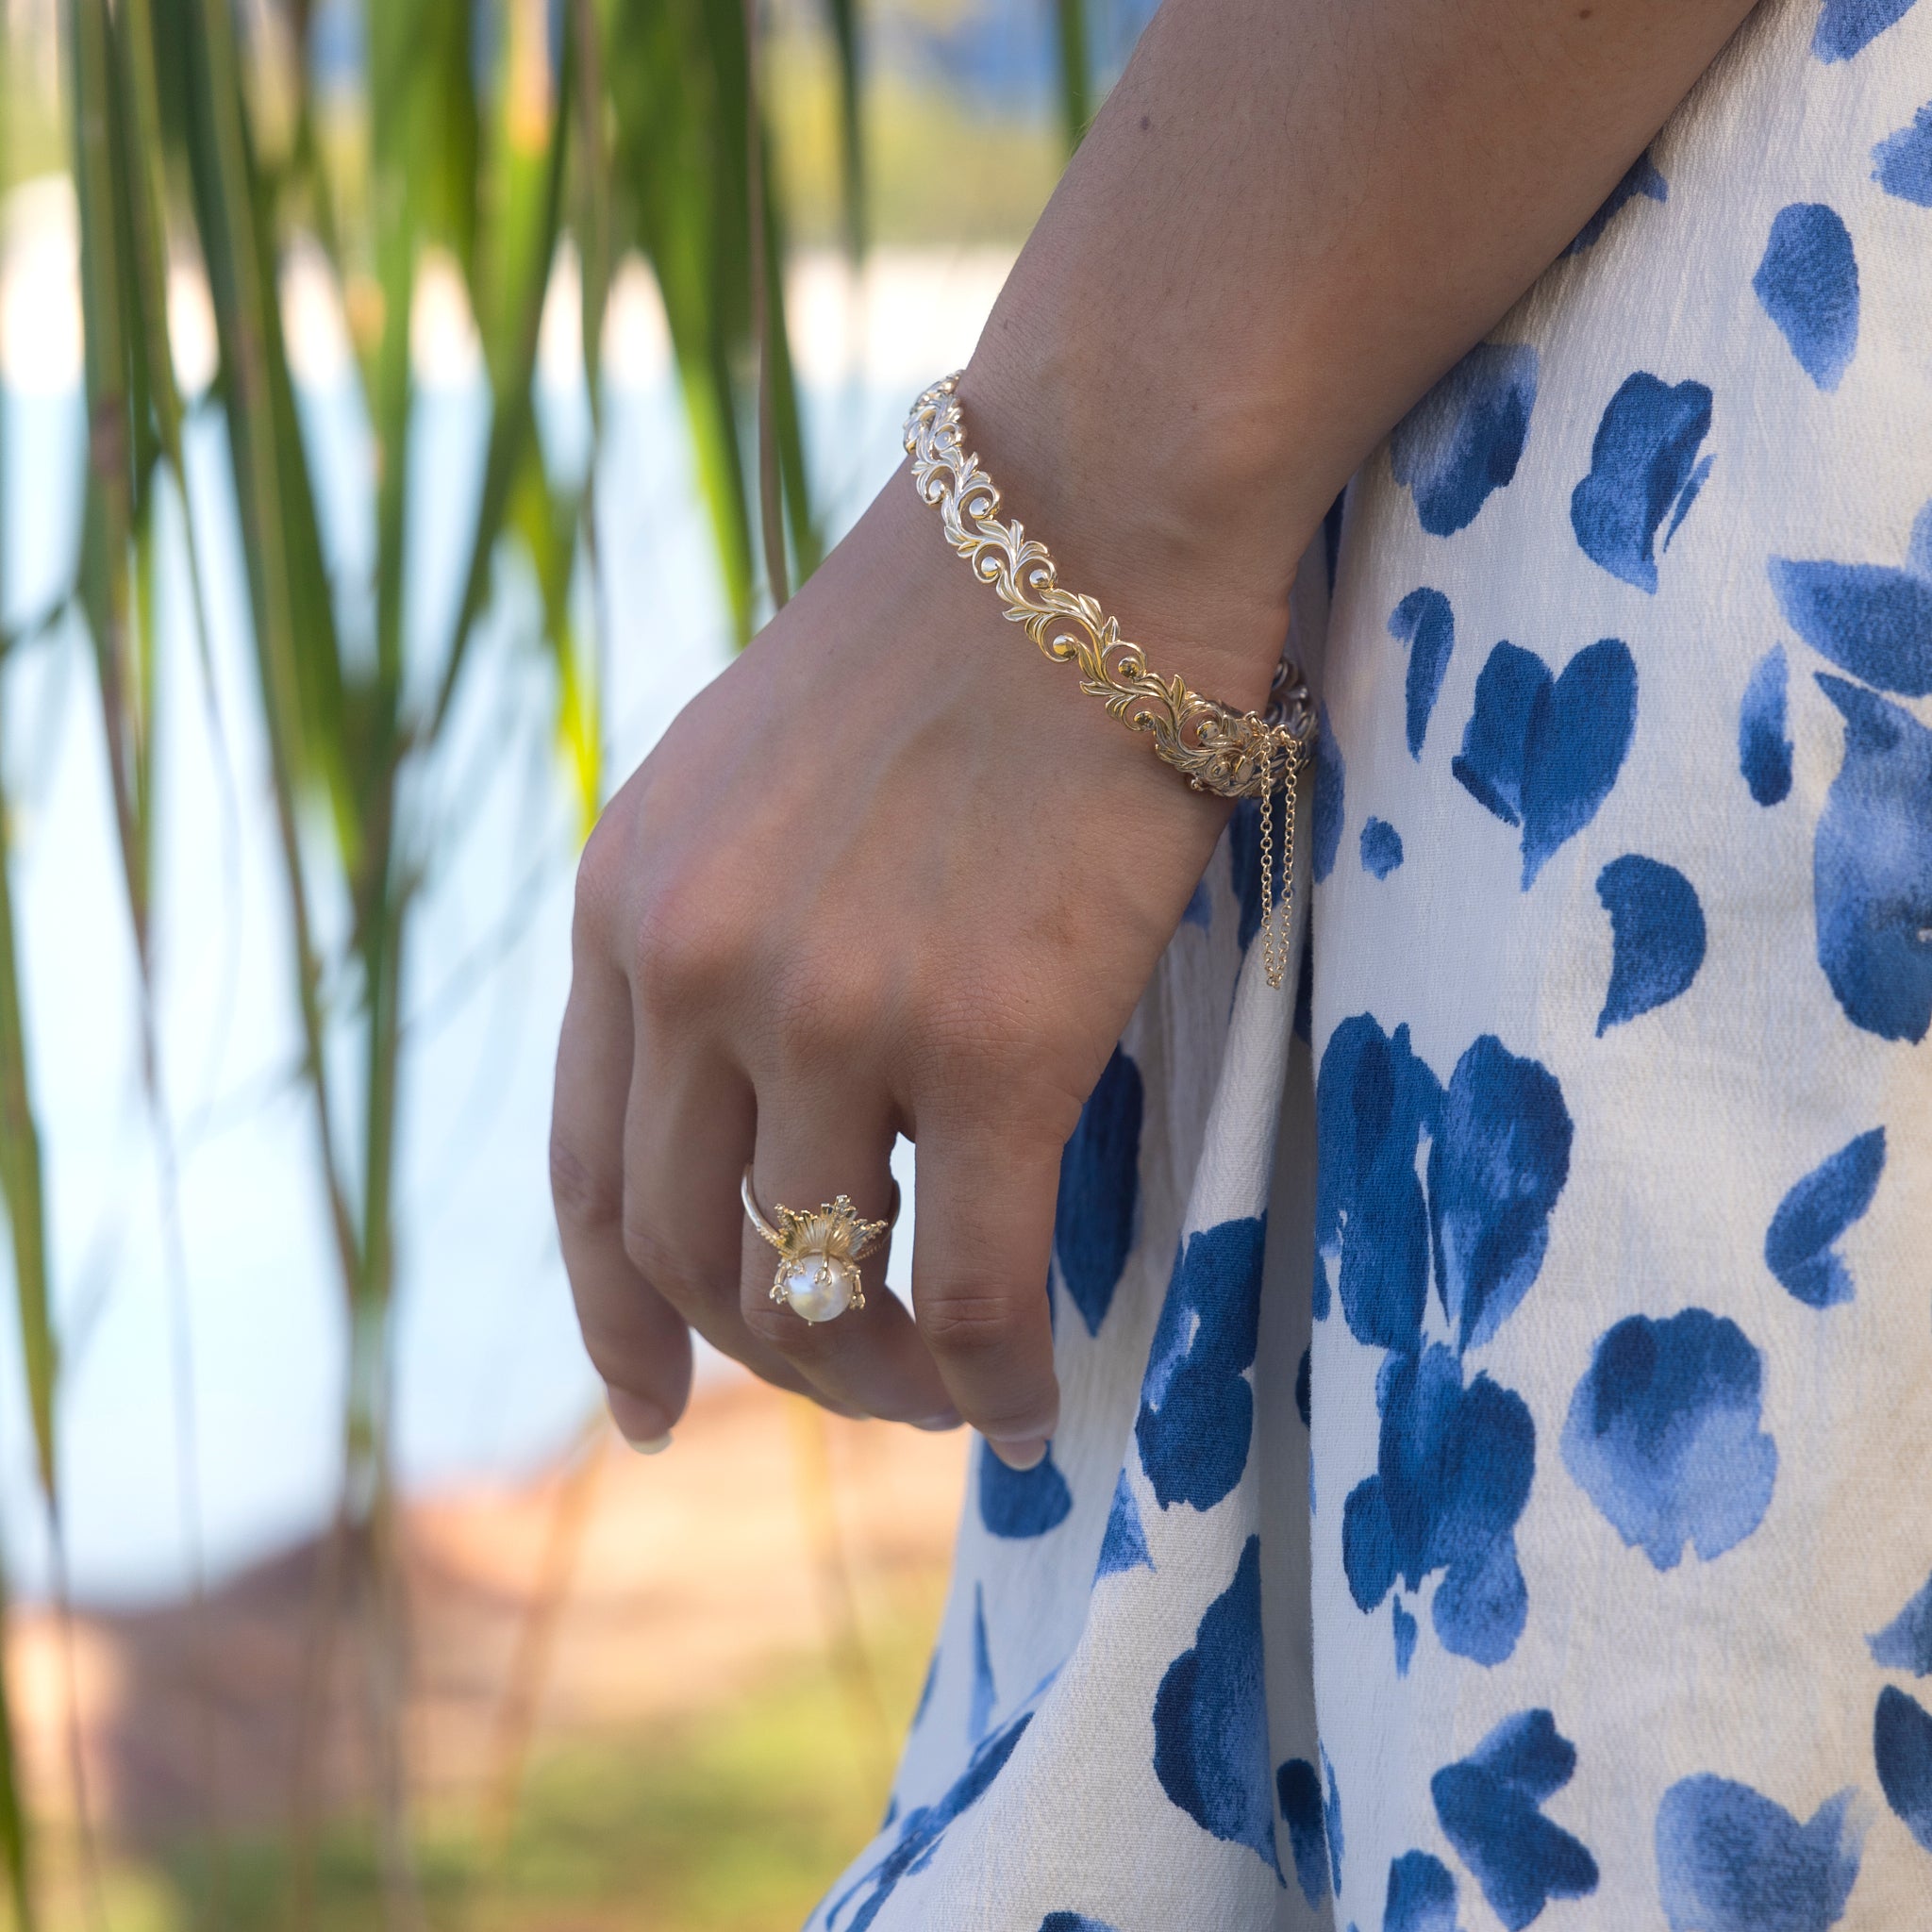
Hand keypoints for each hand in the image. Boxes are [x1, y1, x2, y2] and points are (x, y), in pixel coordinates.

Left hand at [549, 460, 1261, 1462]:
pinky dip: (996, 1379)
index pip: (580, 1175)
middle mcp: (695, 971)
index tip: (644, 1414)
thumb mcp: (755, 777)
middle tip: (852, 1382)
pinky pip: (972, 1288)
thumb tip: (755, 1087)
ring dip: (875, 1380)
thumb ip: (716, 924)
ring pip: (815, 1293)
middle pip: (684, 1256)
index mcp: (625, 903)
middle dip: (761, 1358)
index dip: (610, 1319)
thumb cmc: (950, 635)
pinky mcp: (991, 1038)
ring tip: (945, 1390)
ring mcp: (832, 1010)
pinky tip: (1037, 1401)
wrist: (1087, 515)